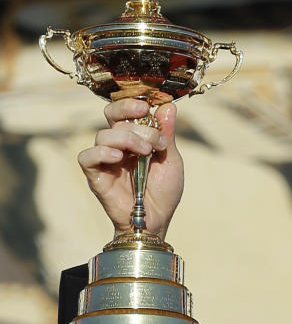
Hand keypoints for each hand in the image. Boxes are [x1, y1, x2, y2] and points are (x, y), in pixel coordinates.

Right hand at [77, 99, 183, 241]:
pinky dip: (102, 153)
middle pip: (111, 115)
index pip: (124, 111)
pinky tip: (119, 158)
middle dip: (130, 117)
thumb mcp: (171, 160)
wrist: (156, 219)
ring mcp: (105, 159)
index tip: (146, 108)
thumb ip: (167, 134)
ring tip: (145, 152)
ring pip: (103, 135)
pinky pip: (87, 156)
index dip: (131, 104)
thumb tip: (169, 106)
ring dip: (126, 138)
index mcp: (135, 138)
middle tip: (150, 132)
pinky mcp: (95, 175)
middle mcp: (117, 145)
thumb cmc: (164, 192)